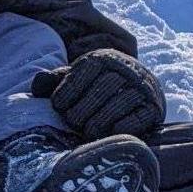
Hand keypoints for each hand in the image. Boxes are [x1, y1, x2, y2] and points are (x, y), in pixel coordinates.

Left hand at [31, 48, 164, 140]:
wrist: (136, 95)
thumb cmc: (95, 91)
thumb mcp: (74, 82)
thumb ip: (54, 81)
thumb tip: (38, 83)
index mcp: (103, 58)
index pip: (85, 71)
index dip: (68, 90)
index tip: (58, 106)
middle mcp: (126, 68)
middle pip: (102, 88)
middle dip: (83, 108)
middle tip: (72, 123)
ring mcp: (143, 87)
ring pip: (119, 103)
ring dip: (99, 120)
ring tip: (87, 131)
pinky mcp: (155, 108)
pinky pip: (138, 118)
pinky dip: (121, 127)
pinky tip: (108, 133)